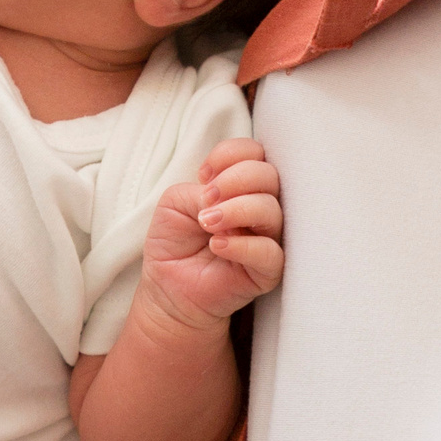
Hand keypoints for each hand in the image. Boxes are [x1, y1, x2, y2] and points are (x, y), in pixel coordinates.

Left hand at [139, 139, 283, 329]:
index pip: (254, 152)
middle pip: (268, 175)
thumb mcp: (173, 203)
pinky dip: (243, 245)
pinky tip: (218, 246)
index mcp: (242, 185)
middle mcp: (259, 206)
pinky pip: (270, 252)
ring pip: (272, 210)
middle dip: (235, 180)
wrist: (168, 288)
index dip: (229, 155)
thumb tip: (221, 198)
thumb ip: (197, 191)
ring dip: (236, 210)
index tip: (203, 175)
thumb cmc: (174, 242)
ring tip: (207, 224)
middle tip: (206, 201)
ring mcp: (267, 238)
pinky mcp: (268, 270)